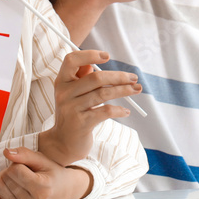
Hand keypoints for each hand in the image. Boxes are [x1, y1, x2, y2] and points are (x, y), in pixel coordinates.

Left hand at [0, 147, 92, 198]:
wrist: (64, 191)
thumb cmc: (54, 174)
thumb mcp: (43, 160)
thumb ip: (25, 155)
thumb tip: (6, 152)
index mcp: (41, 189)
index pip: (15, 170)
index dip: (18, 163)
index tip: (28, 165)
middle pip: (4, 178)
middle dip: (11, 169)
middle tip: (25, 170)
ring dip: (4, 177)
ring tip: (18, 177)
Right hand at [39, 49, 141, 165]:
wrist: (63, 143)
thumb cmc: (72, 113)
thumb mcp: (72, 93)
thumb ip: (81, 77)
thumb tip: (93, 64)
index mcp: (62, 81)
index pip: (71, 60)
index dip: (89, 55)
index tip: (107, 56)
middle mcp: (64, 93)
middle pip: (95, 77)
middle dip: (119, 76)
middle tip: (134, 77)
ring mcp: (72, 108)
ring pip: (104, 93)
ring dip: (124, 90)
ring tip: (136, 90)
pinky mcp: (82, 123)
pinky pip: (106, 111)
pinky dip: (119, 110)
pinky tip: (125, 112)